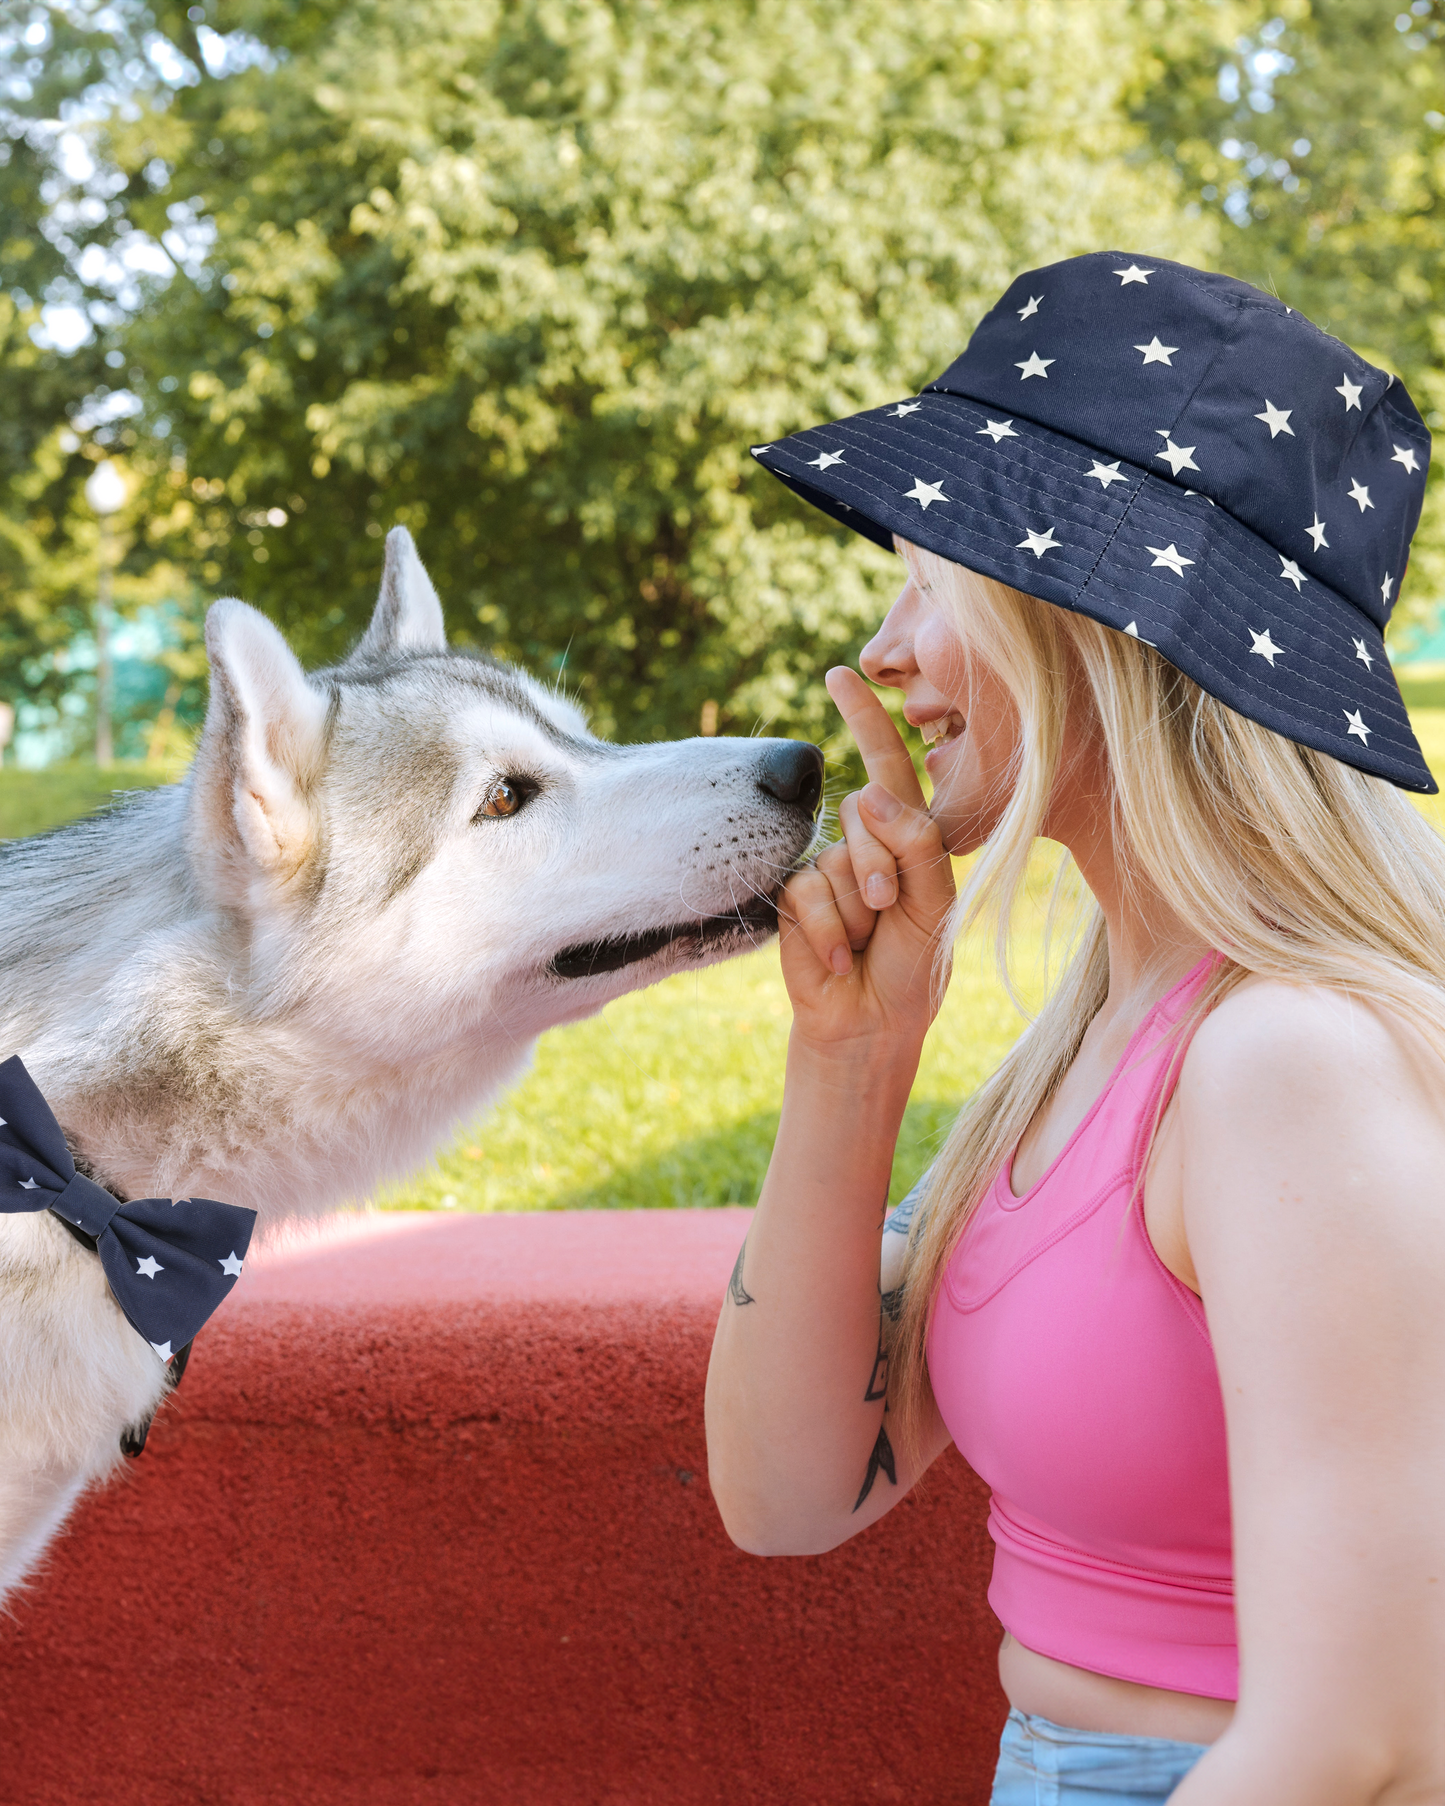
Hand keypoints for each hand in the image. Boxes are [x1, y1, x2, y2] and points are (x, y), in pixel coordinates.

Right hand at [777, 668, 955, 1055]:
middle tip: (888, 915)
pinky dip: (826, 929)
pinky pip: (807, 891)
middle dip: (881, 869)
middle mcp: (863, 844)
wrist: (868, 1022)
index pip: (888, 766)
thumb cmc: (912, 967)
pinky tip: (837, 958)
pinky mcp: (791, 897)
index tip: (840, 674)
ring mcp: (824, 868)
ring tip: (862, 943)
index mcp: (907, 836)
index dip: (864, 718)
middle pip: (866, 815)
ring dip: (854, 910)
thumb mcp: (934, 905)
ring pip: (836, 860)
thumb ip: (914, 845)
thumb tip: (865, 794)